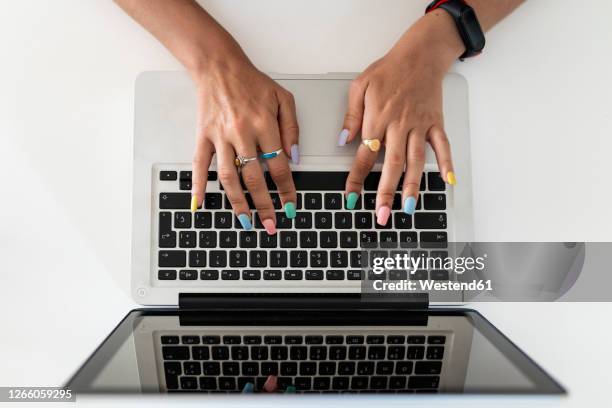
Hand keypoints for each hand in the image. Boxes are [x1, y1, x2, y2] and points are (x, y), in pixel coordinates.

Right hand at [191, 59, 298, 233]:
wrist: (220, 67)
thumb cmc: (252, 82)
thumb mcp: (283, 98)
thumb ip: (292, 128)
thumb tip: (295, 157)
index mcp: (264, 124)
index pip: (278, 166)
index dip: (286, 190)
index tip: (289, 206)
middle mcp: (242, 133)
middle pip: (254, 178)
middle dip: (264, 206)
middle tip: (270, 225)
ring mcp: (220, 136)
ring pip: (228, 177)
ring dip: (237, 203)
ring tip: (244, 221)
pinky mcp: (203, 136)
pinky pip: (199, 164)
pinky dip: (198, 185)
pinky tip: (199, 203)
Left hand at [339, 13, 462, 224]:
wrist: (420, 55)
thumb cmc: (389, 70)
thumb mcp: (360, 86)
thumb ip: (351, 115)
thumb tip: (343, 139)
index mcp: (378, 118)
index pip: (364, 155)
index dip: (356, 178)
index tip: (351, 197)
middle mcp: (399, 125)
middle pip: (392, 164)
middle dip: (386, 192)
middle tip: (382, 214)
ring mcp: (419, 125)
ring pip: (416, 160)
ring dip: (413, 186)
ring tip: (409, 208)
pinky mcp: (435, 123)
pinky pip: (441, 146)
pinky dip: (446, 164)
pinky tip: (448, 181)